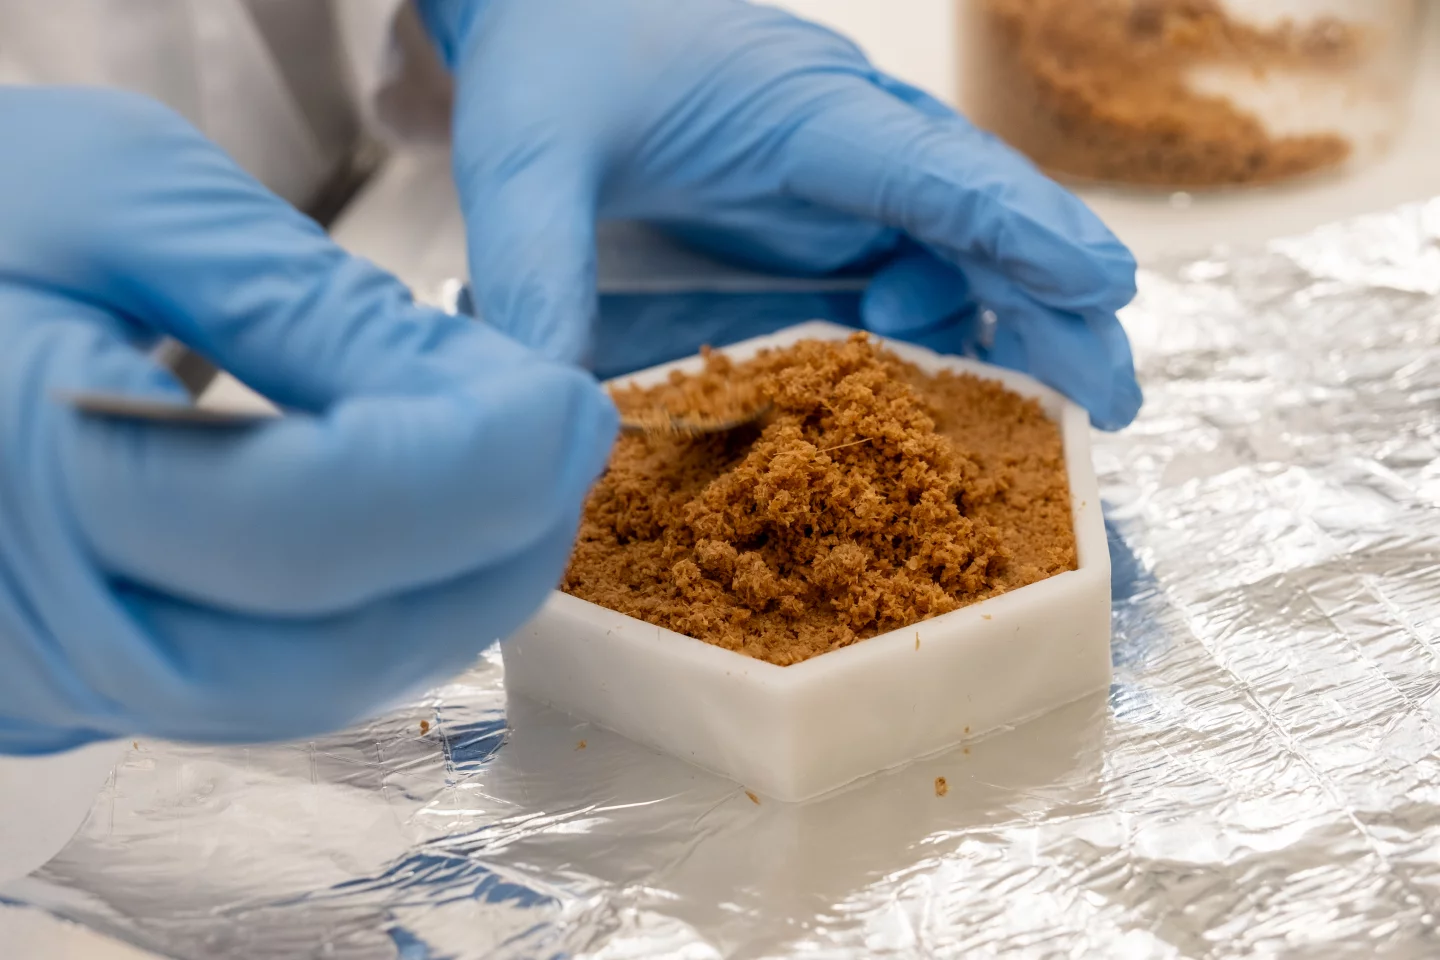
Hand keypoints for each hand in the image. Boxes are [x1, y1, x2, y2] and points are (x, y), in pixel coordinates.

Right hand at [0, 87, 615, 752]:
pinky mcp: (95, 681)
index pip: (318, 523)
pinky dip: (379, 611)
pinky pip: (275, 676)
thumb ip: (314, 310)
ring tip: (519, 475)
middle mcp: (46, 628)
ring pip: (322, 687)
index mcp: (29, 484)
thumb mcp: (121, 199)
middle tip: (565, 436)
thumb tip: (493, 399)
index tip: (571, 402)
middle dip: (495, 545)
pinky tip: (430, 530)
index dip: (476, 468)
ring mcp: (65, 680)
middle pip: (341, 642)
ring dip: (454, 589)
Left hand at [420, 0, 1141, 428]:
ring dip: (1023, 325)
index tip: (1101, 285)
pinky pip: (915, 270)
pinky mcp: (824, 220)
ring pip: (965, 252)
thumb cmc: (559, 57)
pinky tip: (964, 385)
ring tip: (1076, 406)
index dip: (1015, 230)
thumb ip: (536, 272)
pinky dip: (956, 328)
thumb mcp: (525, 160)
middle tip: (1113, 392)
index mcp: (797, 111)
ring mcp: (843, 186)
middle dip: (1055, 302)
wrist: (553, 12)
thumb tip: (556, 414)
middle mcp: (846, 146)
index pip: (925, 169)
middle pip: (981, 220)